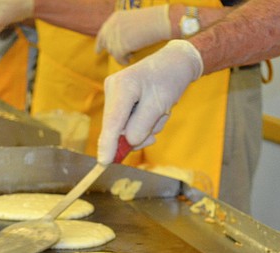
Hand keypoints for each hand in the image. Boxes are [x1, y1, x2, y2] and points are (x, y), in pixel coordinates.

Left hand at [96, 5, 171, 64]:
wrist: (160, 21)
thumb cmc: (153, 21)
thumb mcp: (133, 21)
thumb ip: (124, 30)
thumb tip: (121, 43)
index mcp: (115, 18)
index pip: (103, 32)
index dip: (100, 43)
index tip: (98, 52)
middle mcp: (112, 26)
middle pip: (107, 44)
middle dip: (113, 52)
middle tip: (124, 56)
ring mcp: (116, 36)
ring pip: (113, 52)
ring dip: (121, 56)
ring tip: (131, 55)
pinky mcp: (121, 46)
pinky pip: (118, 58)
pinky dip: (123, 61)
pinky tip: (130, 59)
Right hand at [97, 40, 202, 164]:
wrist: (175, 63)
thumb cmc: (169, 80)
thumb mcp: (159, 105)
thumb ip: (141, 126)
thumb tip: (128, 142)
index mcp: (120, 88)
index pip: (112, 123)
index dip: (108, 144)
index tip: (104, 162)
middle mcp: (112, 90)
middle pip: (119, 128)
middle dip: (140, 132)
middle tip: (160, 119)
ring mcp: (115, 95)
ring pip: (127, 128)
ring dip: (147, 126)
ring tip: (161, 110)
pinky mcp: (121, 101)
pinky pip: (131, 123)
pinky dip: (145, 122)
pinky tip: (156, 109)